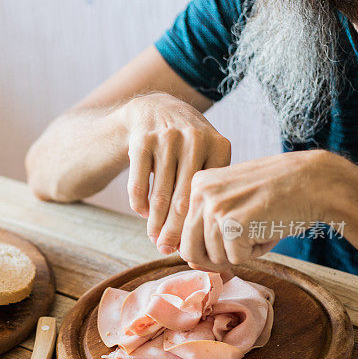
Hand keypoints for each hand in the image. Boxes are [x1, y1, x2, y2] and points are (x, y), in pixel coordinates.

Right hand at [123, 93, 230, 254]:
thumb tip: (207, 238)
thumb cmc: (188, 144)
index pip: (208, 197)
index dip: (199, 226)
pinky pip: (138, 185)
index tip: (192, 245)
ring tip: (155, 238)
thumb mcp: (209, 155)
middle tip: (167, 250)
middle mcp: (195, 140)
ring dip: (155, 223)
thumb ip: (211, 187)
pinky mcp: (142, 140)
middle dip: (174, 231)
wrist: (156, 108)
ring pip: (159, 196)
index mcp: (219, 146)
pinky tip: (143, 214)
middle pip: (183, 201)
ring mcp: (167, 139)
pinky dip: (140, 205)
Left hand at [179, 150, 335, 267]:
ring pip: (216, 257)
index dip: (208, 247)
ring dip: (242, 252)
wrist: (314, 182)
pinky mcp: (232, 223)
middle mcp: (200, 192)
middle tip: (246, 239)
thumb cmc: (277, 195)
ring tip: (261, 225)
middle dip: (218, 256)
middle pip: (191, 251)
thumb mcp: (235, 204)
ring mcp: (215, 207)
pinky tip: (269, 228)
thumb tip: (190, 262)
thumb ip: (208, 230)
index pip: (184, 234)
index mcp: (198, 184)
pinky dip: (257, 252)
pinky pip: (237, 258)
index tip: (232, 235)